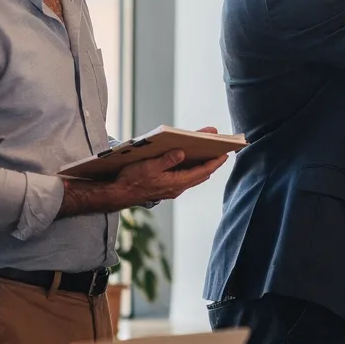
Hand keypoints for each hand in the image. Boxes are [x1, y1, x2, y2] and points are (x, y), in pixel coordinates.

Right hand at [110, 148, 227, 207]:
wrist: (118, 194)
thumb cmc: (131, 180)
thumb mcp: (148, 166)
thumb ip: (166, 160)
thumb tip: (181, 153)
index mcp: (176, 182)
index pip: (202, 171)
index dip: (215, 162)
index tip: (226, 153)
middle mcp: (177, 187)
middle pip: (201, 173)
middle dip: (211, 161)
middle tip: (220, 149)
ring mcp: (172, 189)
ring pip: (193, 176)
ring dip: (202, 164)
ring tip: (209, 152)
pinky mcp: (167, 187)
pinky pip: (185, 177)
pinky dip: (191, 168)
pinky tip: (190, 159)